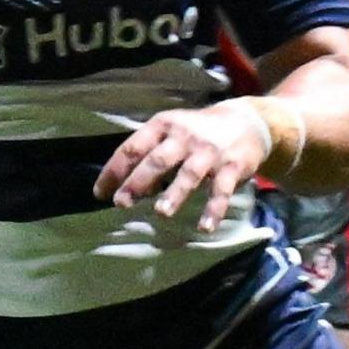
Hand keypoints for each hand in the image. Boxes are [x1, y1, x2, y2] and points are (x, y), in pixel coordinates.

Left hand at [97, 101, 276, 229]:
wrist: (248, 121)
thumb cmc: (199, 131)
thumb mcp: (172, 130)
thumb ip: (150, 152)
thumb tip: (126, 185)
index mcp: (164, 125)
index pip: (133, 147)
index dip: (115, 171)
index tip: (101, 193)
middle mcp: (185, 137)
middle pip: (158, 160)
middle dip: (138, 182)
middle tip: (122, 203)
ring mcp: (209, 152)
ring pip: (189, 174)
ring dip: (175, 194)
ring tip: (161, 213)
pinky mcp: (232, 167)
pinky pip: (221, 191)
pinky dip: (214, 209)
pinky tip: (205, 227)